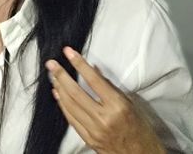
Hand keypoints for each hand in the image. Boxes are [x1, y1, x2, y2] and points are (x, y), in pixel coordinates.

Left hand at [46, 47, 165, 153]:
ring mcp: (94, 130)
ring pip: (70, 106)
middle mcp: (104, 118)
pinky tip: (58, 94)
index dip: (79, 64)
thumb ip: (110, 87)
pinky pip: (71, 119)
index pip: (94, 80)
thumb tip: (94, 70)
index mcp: (117, 106)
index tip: (69, 52)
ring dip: (59, 88)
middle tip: (52, 63)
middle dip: (61, 76)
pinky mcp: (88, 139)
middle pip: (76, 93)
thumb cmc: (140, 129)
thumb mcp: (131, 104)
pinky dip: (63, 105)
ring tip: (53, 75)